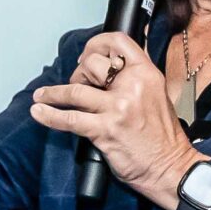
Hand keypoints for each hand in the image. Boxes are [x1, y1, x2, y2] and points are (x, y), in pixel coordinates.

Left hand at [28, 32, 201, 209]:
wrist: (171, 167)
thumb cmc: (163, 137)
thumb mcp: (156, 96)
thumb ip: (135, 80)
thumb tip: (108, 69)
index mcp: (147, 74)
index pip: (119, 42)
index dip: (96, 43)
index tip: (86, 54)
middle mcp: (134, 86)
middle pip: (92, 64)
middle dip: (77, 73)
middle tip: (76, 84)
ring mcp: (119, 108)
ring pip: (76, 90)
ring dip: (53, 93)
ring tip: (42, 96)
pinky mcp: (106, 130)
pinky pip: (70, 119)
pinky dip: (50, 115)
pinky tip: (39, 112)